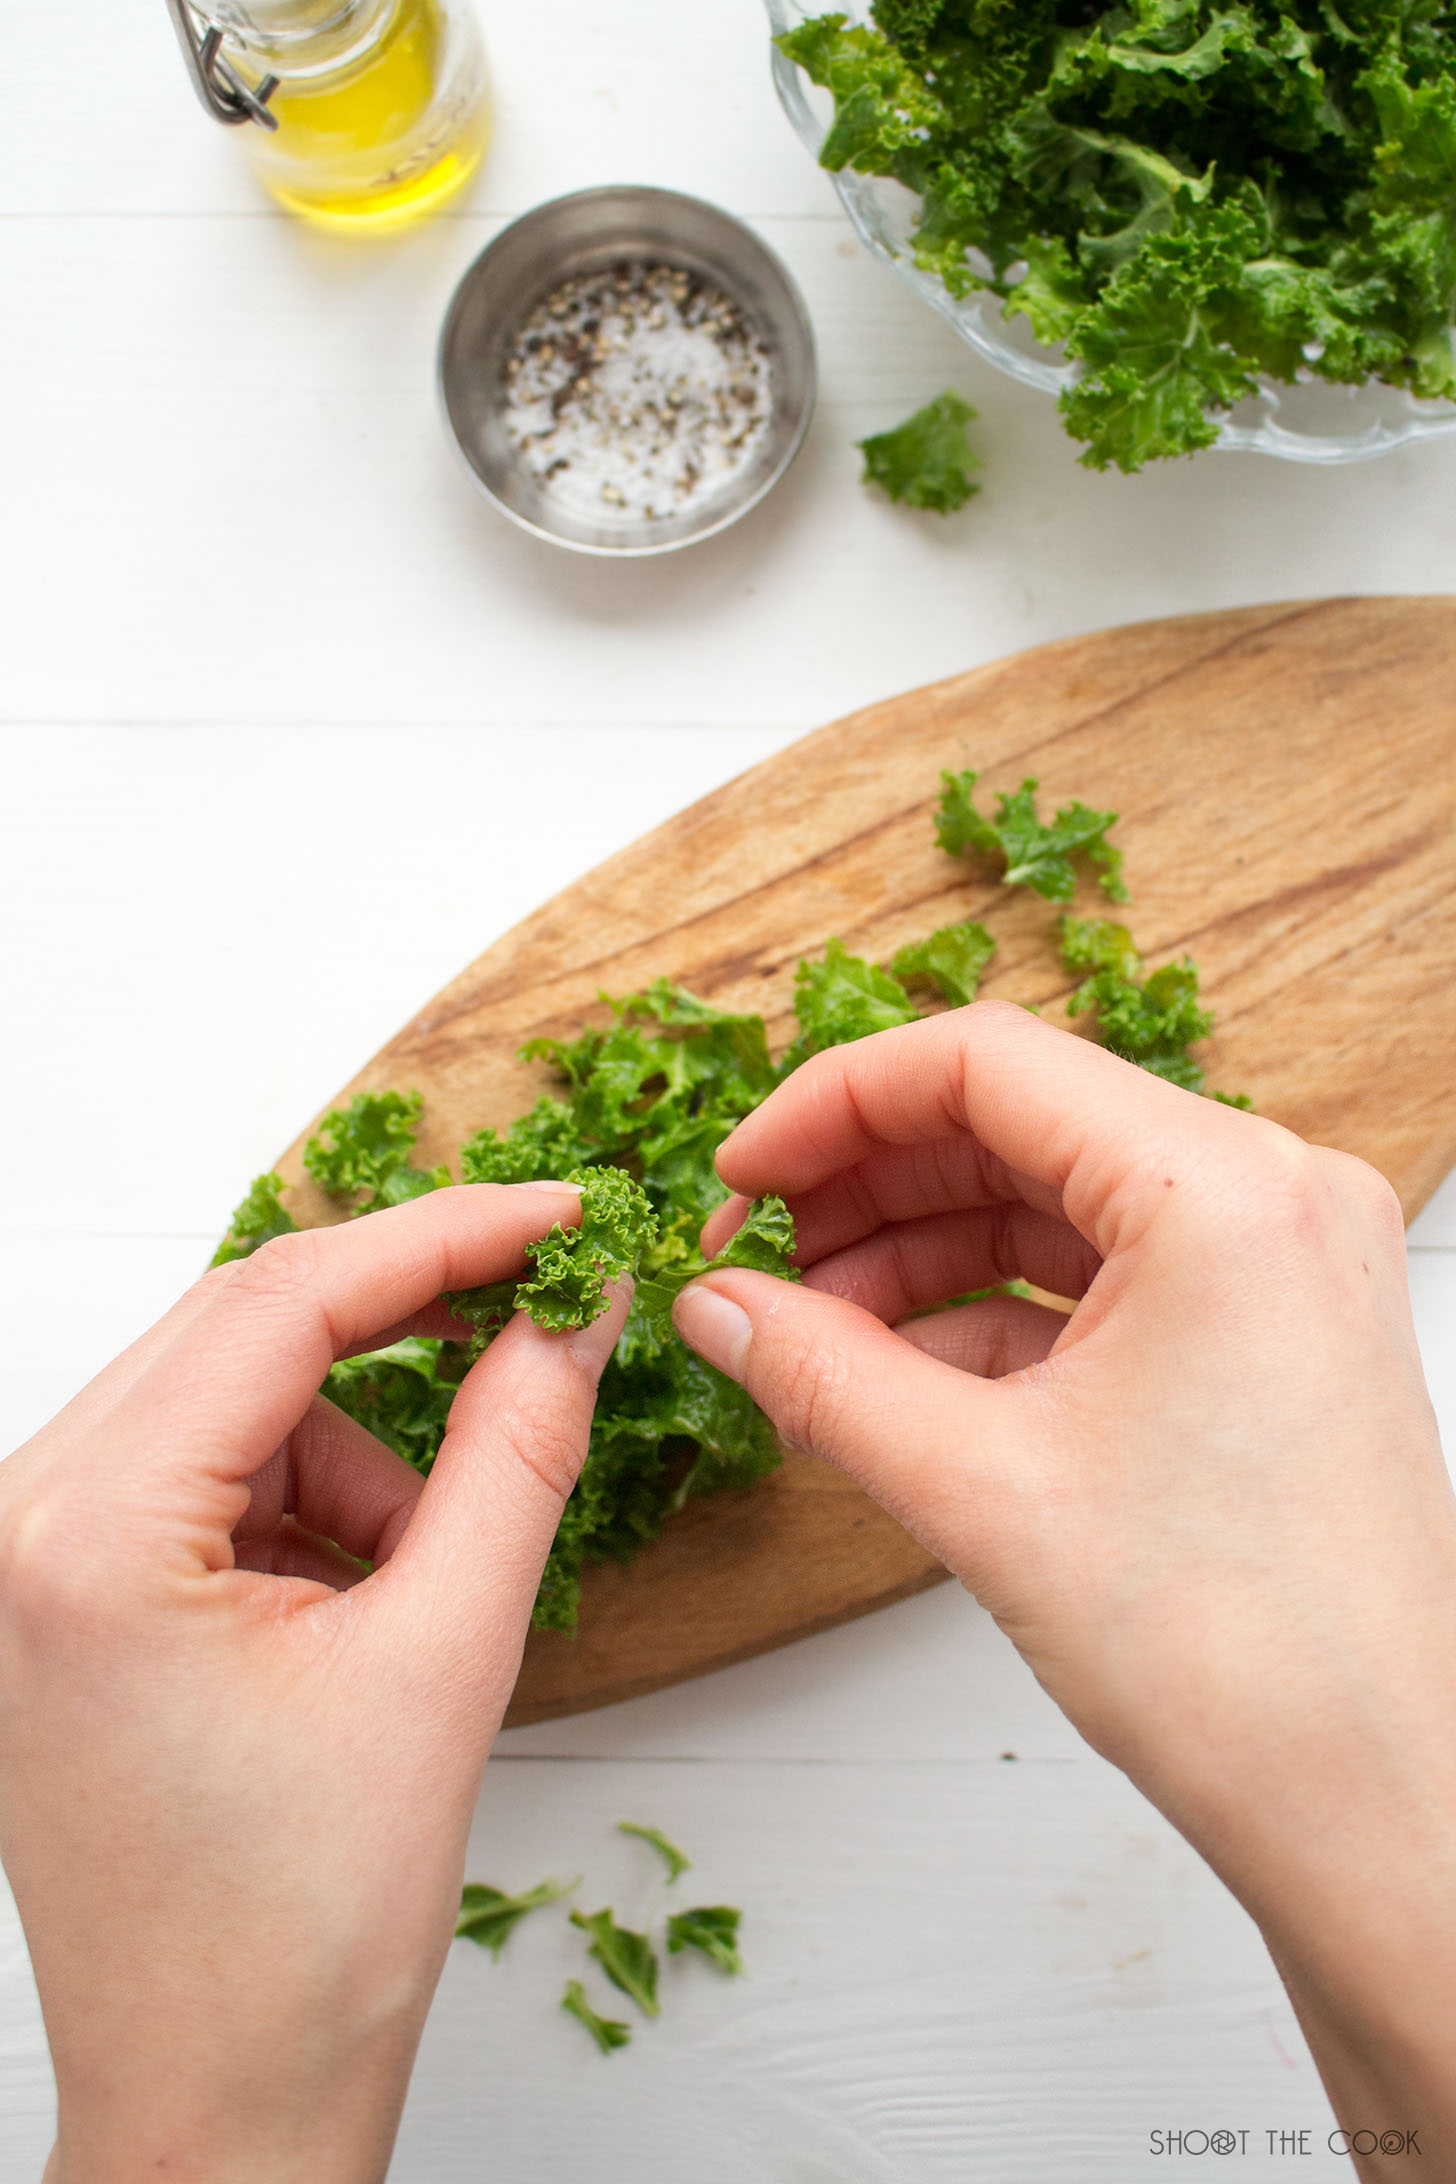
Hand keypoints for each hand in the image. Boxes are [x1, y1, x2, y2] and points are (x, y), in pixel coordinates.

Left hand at [0, 1184, 625, 2183]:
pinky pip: (205, 1472)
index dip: (446, 1237)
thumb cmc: (298, 1933)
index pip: (285, 1302)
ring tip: (416, 1576)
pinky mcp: (59, 1593)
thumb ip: (517, 1452)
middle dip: (404, 1318)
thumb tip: (572, 1313)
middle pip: (244, 1327)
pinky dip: (306, 1496)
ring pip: (230, 1397)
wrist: (222, 2099)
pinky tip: (356, 1598)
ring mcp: (26, 1559)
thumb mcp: (446, 1660)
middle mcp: (22, 1522)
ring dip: (353, 1439)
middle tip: (540, 1303)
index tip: (561, 1214)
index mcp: (87, 1532)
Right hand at [673, 1002, 1455, 2172]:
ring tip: (807, 1335)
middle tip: (754, 1262)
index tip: (740, 1175)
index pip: (984, 1064)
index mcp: (1223, 1192)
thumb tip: (715, 1305)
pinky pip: (1097, 1280)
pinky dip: (987, 1314)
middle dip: (867, 1189)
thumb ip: (822, 1374)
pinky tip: (893, 1377)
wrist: (1378, 1804)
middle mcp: (1268, 1198)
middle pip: (1017, 1124)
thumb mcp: (983, 1491)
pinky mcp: (1263, 1336)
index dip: (832, 1105)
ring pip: (1051, 1204)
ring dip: (917, 1255)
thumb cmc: (1242, 1660)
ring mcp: (1275, 1267)